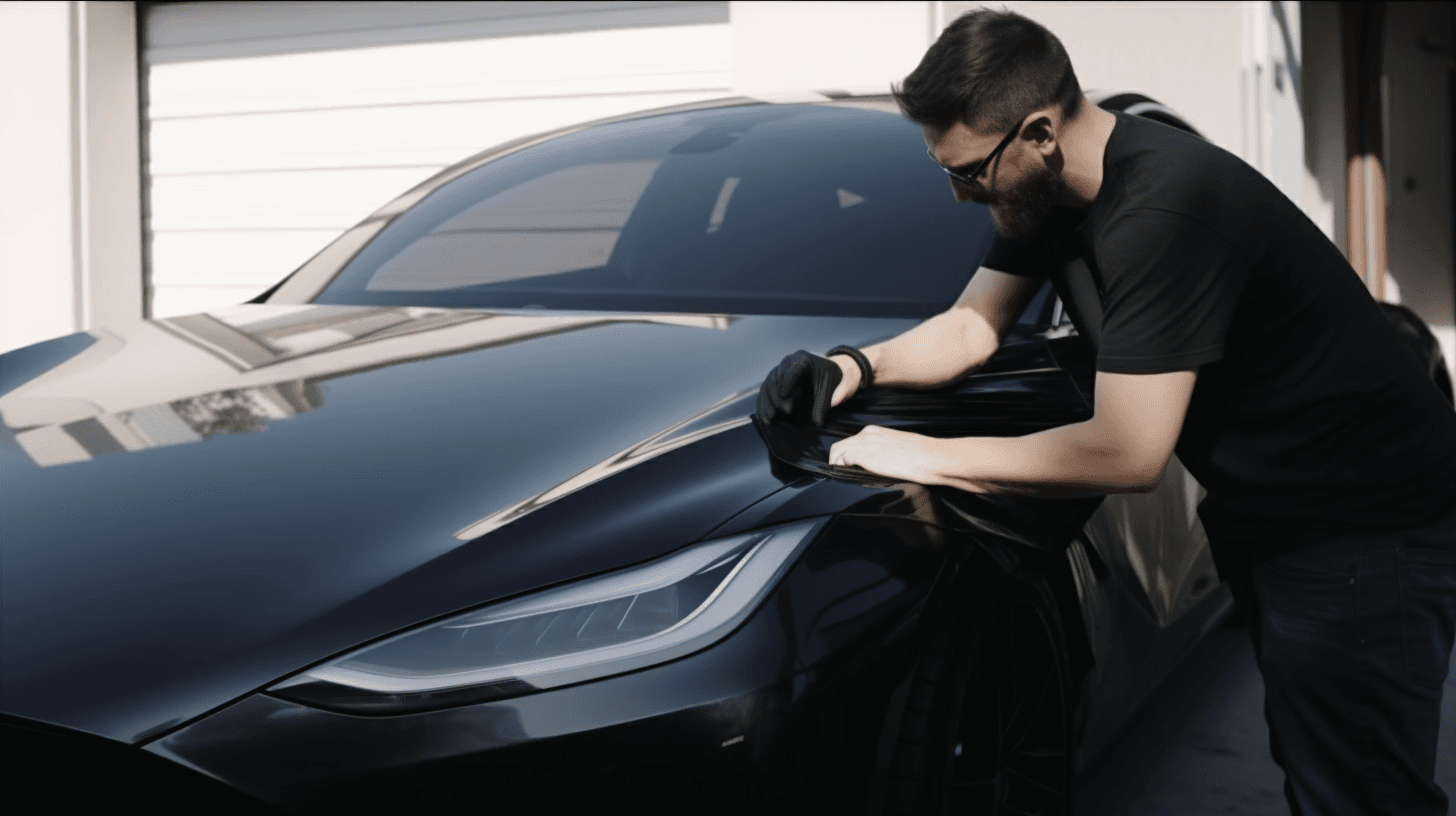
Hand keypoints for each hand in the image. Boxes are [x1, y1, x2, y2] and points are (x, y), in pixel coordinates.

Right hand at [758, 350, 855, 425]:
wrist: (827, 372)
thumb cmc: (830, 377)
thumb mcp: (831, 389)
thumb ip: (824, 404)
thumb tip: (818, 422)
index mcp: (803, 359)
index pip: (793, 370)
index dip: (788, 384)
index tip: (788, 398)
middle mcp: (788, 362)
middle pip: (777, 378)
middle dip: (779, 397)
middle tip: (786, 412)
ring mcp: (780, 370)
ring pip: (768, 385)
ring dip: (768, 402)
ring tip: (770, 418)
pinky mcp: (775, 380)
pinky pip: (765, 391)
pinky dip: (763, 404)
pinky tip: (765, 417)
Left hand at [826, 425, 946, 484]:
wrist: (930, 456)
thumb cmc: (920, 453)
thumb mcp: (896, 445)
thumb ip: (881, 448)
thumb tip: (875, 460)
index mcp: (873, 431)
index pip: (849, 441)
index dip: (844, 454)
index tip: (845, 465)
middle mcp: (866, 434)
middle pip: (838, 446)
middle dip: (835, 460)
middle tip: (839, 474)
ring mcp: (866, 445)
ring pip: (837, 453)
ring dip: (836, 465)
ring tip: (841, 477)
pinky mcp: (867, 456)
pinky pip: (844, 460)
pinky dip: (842, 468)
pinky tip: (848, 476)